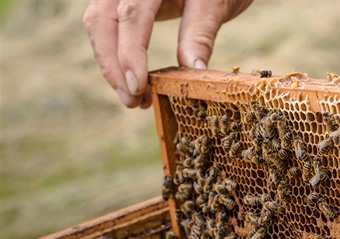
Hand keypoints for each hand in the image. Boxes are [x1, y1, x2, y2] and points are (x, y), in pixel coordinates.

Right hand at [83, 0, 251, 108]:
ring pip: (98, 24)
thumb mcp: (215, 4)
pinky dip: (116, 55)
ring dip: (111, 64)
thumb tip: (192, 72)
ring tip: (134, 99)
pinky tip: (132, 80)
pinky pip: (107, 26)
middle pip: (102, 20)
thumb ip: (200, 34)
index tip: (137, 87)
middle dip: (113, 65)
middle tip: (132, 102)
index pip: (131, 14)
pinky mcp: (120, 1)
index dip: (130, 53)